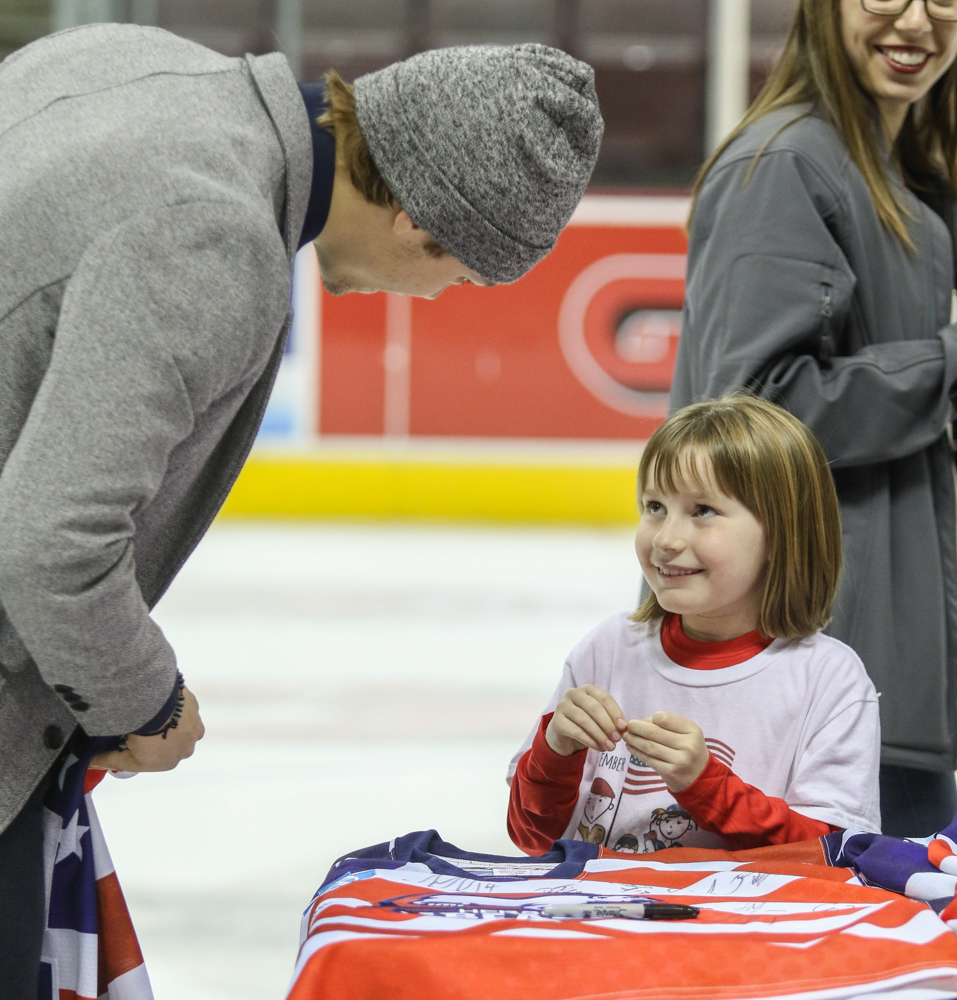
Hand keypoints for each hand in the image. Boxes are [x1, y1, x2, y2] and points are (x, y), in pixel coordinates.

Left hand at [89, 686, 204, 771]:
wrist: (159, 710)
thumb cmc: (144, 739)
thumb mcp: (124, 757)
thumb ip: (109, 761)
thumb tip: (90, 764)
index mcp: (170, 762)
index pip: (154, 758)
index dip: (141, 749)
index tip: (128, 738)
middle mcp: (187, 747)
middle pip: (169, 742)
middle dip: (158, 736)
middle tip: (139, 725)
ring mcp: (194, 726)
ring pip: (179, 725)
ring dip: (170, 721)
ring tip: (150, 711)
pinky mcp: (195, 706)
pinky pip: (182, 707)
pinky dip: (173, 705)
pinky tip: (159, 700)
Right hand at [545, 684, 626, 756]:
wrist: (564, 734)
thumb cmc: (586, 723)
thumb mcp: (599, 718)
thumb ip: (611, 719)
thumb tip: (623, 727)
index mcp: (587, 689)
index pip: (604, 697)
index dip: (615, 712)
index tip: (623, 727)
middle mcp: (573, 693)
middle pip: (594, 708)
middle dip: (608, 724)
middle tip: (617, 738)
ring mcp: (563, 706)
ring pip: (585, 720)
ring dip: (600, 735)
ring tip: (610, 746)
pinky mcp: (557, 721)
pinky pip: (576, 731)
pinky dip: (590, 741)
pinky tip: (599, 748)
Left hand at [623, 711, 708, 792]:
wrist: (701, 777)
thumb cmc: (690, 749)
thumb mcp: (687, 733)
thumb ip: (667, 724)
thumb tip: (640, 721)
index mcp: (692, 730)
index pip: (665, 718)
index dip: (650, 718)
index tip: (641, 720)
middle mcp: (688, 745)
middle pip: (654, 732)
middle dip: (637, 728)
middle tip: (627, 726)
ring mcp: (679, 760)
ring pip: (649, 746)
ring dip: (633, 739)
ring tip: (626, 736)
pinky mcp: (670, 772)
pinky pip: (648, 759)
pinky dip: (636, 752)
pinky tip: (631, 747)